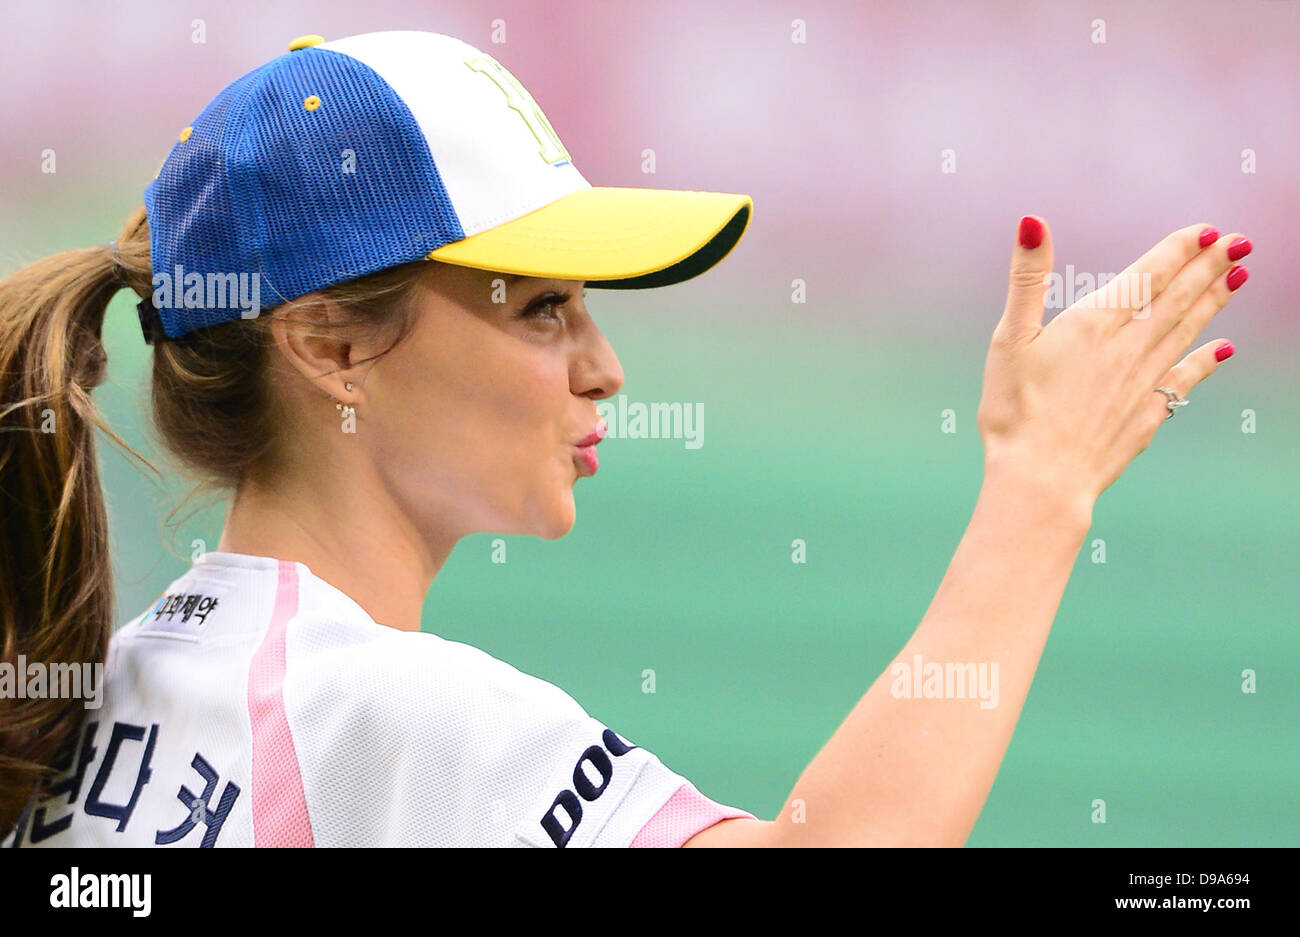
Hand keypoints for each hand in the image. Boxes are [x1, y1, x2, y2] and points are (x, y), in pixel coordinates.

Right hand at [976, 217, 1247, 504]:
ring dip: (1213, 303)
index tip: (1209, 230)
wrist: (1043, 479)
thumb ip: (1026, 278)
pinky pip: (1183, 379)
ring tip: (1238, 279)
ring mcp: (1142, 383)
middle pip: (1178, 299)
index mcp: (1096, 323)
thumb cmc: (1016, 410)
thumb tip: (1033, 221)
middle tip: (1241, 244)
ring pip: (1186, 333)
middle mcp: (1129, 348)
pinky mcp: (1145, 415)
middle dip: (1210, 268)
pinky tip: (1224, 349)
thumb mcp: (1009, 337)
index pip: (1148, 275)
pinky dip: (1205, 361)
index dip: (1179, 250)